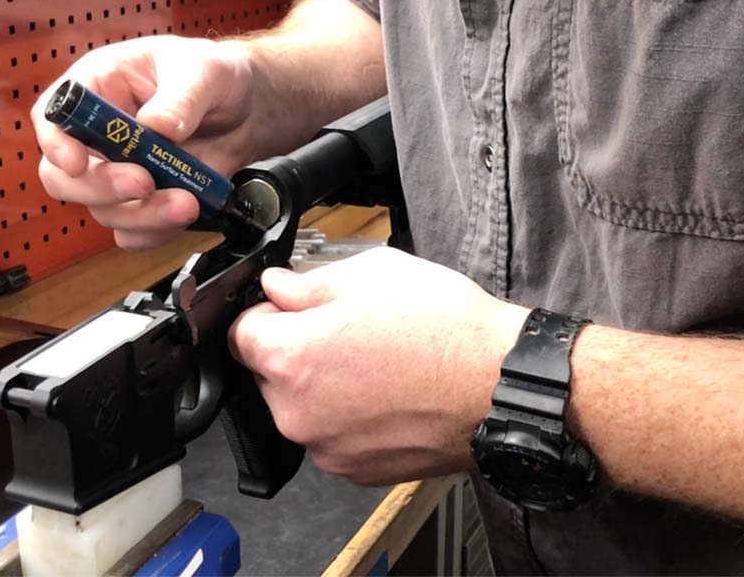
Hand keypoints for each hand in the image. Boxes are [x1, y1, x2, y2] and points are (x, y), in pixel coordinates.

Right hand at [32, 37, 258, 249]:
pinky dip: (156, 232)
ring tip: (187, 202)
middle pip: (64, 177)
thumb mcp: (203, 71)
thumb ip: (181, 98)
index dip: (56, 143)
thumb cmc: (212, 75)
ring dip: (141, 215)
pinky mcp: (143, 203)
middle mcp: (98, 136)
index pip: (53, 116)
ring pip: (103, 211)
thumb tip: (157, 127)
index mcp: (98, 88)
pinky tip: (186, 214)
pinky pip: (133, 233)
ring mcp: (118, 173)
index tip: (77, 163)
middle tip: (144, 184)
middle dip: (101, 188)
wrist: (246, 109)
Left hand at [229, 247, 527, 484]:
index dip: (269, 312)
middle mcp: (296, 412)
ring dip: (324, 385)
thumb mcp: (371, 274)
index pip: (241, 332)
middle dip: (298, 349)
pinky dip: (351, 416)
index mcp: (291, 357)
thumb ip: (308, 283)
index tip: (294, 306)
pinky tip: (390, 392)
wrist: (501, 386)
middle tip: (350, 330)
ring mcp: (326, 447)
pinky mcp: (355, 470)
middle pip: (270, 373)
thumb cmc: (446, 330)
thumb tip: (277, 287)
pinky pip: (334, 435)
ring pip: (303, 406)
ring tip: (378, 361)